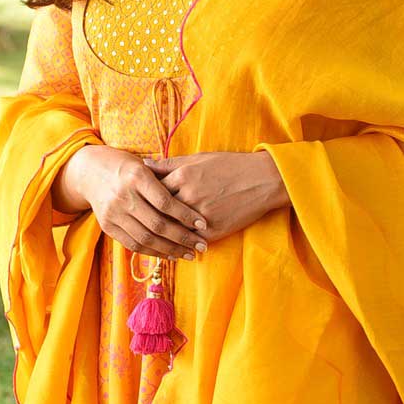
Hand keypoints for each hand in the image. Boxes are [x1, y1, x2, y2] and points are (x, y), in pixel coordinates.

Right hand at [52, 145, 208, 259]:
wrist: (90, 171)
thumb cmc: (128, 166)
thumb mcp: (146, 165)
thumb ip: (166, 178)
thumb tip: (196, 195)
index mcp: (136, 176)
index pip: (165, 202)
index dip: (186, 215)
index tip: (203, 224)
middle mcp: (123, 196)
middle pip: (157, 224)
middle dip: (183, 237)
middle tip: (201, 245)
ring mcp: (113, 213)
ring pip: (146, 238)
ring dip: (171, 249)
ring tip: (189, 254)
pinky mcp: (107, 226)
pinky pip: (133, 244)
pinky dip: (153, 252)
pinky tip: (170, 254)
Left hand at [144, 150, 289, 244]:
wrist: (263, 180)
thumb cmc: (231, 165)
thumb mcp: (200, 158)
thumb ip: (170, 163)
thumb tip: (145, 165)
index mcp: (184, 175)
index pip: (153, 190)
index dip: (146, 196)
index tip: (141, 200)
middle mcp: (189, 195)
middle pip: (158, 211)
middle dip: (149, 216)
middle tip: (141, 221)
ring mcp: (200, 215)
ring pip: (171, 229)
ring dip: (161, 234)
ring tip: (153, 236)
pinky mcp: (212, 231)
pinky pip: (189, 241)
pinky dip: (180, 244)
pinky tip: (174, 245)